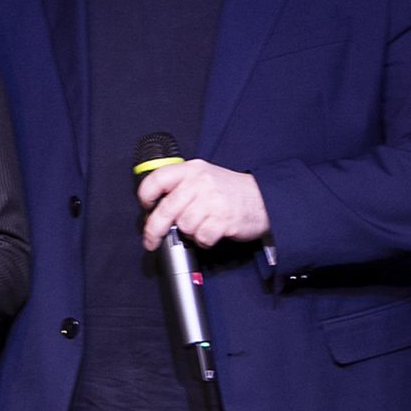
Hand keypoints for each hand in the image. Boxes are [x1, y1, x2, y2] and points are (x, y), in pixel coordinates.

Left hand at [139, 160, 269, 248]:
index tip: (146, 207)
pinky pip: (201, 237)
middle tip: (151, 240)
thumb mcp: (204, 177)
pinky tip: (210, 234)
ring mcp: (213, 201)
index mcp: (191, 170)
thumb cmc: (229, 191)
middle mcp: (200, 182)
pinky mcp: (224, 220)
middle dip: (154, 230)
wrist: (264, 199)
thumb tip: (153, 209)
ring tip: (200, 227)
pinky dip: (203, 241)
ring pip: (183, 226)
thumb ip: (180, 186)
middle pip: (165, 210)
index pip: (157, 179)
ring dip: (189, 233)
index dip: (145, 196)